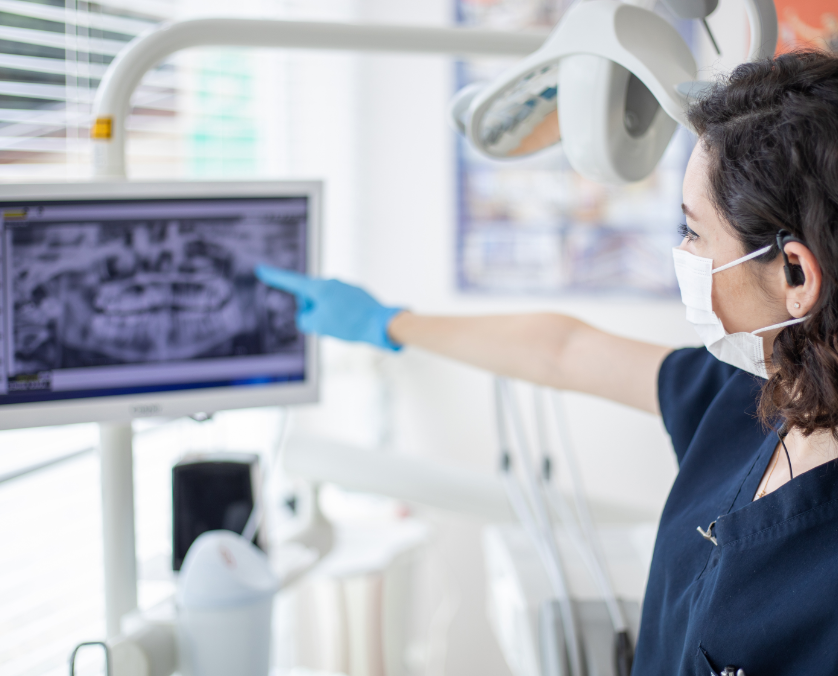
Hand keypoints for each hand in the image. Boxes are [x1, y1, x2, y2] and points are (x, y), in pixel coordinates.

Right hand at [254, 265, 404, 350]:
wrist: (381, 323)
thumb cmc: (349, 324)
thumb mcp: (318, 325)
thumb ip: (305, 319)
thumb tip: (309, 316)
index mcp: (319, 287)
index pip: (291, 281)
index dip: (274, 276)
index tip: (261, 268)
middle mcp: (332, 282)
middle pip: (309, 298)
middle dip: (311, 311)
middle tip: (326, 325)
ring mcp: (345, 287)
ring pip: (325, 304)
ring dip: (327, 316)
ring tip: (343, 326)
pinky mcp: (356, 294)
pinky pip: (340, 306)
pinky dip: (341, 317)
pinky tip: (352, 324)